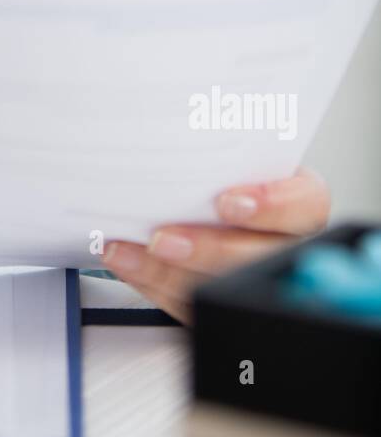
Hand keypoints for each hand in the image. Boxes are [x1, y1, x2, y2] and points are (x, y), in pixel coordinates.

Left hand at [101, 167, 331, 324]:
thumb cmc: (219, 169)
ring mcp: (255, 276)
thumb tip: (184, 131)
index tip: (227, 203)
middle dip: (208, 250)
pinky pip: (192, 306)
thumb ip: (215, 148)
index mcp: (297, 199)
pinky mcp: (223, 301)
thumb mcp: (228, 151)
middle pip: (262, 257)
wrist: (202, 193)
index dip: (271, 206)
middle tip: (164, 239)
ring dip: (170, 273)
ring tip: (133, 252)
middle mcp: (284, 242)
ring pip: (225, 288)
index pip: (307, 204)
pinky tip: (129, 262)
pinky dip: (154, 283)